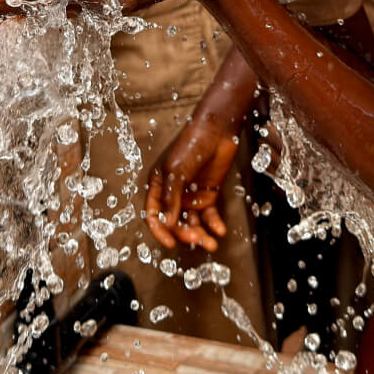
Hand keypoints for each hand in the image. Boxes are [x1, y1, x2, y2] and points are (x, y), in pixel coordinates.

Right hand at [145, 118, 240, 252]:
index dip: (160, 230)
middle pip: (174, 221)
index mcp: (158, 185)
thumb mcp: (176, 170)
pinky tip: (220, 231)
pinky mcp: (208, 194)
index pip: (154, 213)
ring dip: (200, 234)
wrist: (217, 130)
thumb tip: (167, 223)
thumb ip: (172, 197)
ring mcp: (191, 194)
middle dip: (184, 233)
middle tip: (197, 239)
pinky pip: (209, 215)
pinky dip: (214, 224)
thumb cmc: (190, 145)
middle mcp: (173, 193)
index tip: (170, 243)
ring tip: (211, 243)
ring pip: (192, 222)